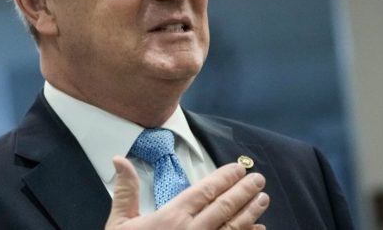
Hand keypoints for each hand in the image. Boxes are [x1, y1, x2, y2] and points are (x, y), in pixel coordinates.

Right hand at [105, 156, 269, 229]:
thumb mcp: (120, 223)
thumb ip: (125, 191)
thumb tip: (120, 160)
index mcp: (171, 217)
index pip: (204, 191)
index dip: (223, 178)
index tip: (237, 169)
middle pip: (224, 206)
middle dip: (243, 190)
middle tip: (258, 179)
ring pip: (233, 226)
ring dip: (250, 211)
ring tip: (263, 199)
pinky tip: (259, 229)